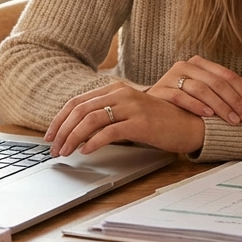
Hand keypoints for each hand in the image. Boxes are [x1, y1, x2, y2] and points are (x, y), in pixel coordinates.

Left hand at [45, 81, 204, 155]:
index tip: (50, 135)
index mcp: (116, 89)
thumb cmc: (161, 122)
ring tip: (66, 152)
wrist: (191, 124)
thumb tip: (80, 132)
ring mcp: (131, 107)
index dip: (60, 119)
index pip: (78, 101)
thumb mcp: (131, 113)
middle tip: (54, 148)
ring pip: (90, 120)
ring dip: (73, 138)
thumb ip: (109, 116)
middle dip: (62, 131)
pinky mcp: (140, 122)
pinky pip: (109, 131)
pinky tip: (86, 151)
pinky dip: (93, 142)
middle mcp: (122, 94)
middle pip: (80, 110)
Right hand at [147, 55, 241, 125]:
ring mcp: (171, 77)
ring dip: (220, 106)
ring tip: (232, 120)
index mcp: (199, 63)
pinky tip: (208, 115)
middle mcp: (185, 66)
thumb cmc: (182, 101)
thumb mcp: (207, 92)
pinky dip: (196, 106)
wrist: (149, 108)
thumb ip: (226, 86)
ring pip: (201, 89)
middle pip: (216, 82)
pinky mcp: (160, 91)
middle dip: (235, 102)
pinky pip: (181, 97)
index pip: (227, 75)